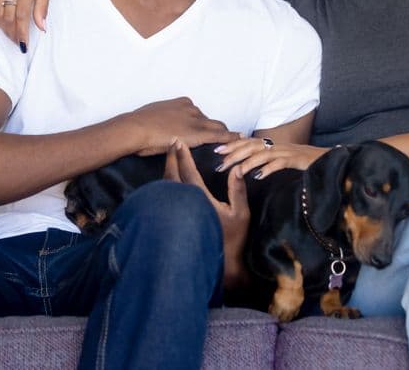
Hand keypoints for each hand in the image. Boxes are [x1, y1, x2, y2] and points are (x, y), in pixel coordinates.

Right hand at [0, 0, 54, 45]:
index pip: (22, 15)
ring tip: (12, 35)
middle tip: (19, 43)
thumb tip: (41, 28)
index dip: (22, 32)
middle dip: (13, 33)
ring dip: (3, 27)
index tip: (24, 45)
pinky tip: (1, 24)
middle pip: (8, 16)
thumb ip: (42, 8)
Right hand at [118, 97, 240, 156]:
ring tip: (236, 144)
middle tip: (223, 141)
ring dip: (227, 136)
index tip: (203, 133)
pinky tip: (239, 142)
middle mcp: (192, 109)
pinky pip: (222, 136)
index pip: (199, 115)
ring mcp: (197, 121)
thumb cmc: (137, 125)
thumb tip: (158, 126)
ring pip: (219, 128)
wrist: (135, 128)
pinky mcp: (199, 133)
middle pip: (211, 121)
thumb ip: (161, 120)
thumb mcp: (151, 116)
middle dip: (216, 131)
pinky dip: (232, 139)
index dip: (201, 125)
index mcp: (182, 103)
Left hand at [164, 140, 249, 288]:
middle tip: (172, 143)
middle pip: (172, 176)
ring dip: (167, 169)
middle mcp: (185, 205)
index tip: (179, 142)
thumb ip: (238, 190)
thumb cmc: (234, 239)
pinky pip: (167, 197)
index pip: (188, 173)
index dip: (183, 156)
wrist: (222, 266)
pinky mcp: (174, 221)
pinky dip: (167, 182)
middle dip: (171, 158)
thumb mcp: (241, 213)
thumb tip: (237, 168)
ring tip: (170, 157)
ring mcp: (177, 214)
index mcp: (199, 200)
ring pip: (167, 187)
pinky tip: (169, 178)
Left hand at [215, 137, 326, 179]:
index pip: (249, 142)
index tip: (217, 151)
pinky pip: (280, 162)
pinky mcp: (298, 160)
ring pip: (263, 154)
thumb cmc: (307, 161)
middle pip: (252, 146)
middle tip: (219, 163)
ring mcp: (288, 152)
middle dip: (234, 154)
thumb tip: (253, 164)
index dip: (233, 145)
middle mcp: (279, 146)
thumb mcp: (285, 158)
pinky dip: (268, 168)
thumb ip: (270, 158)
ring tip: (234, 171)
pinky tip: (257, 176)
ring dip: (247, 162)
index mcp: (274, 145)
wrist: (332, 159)